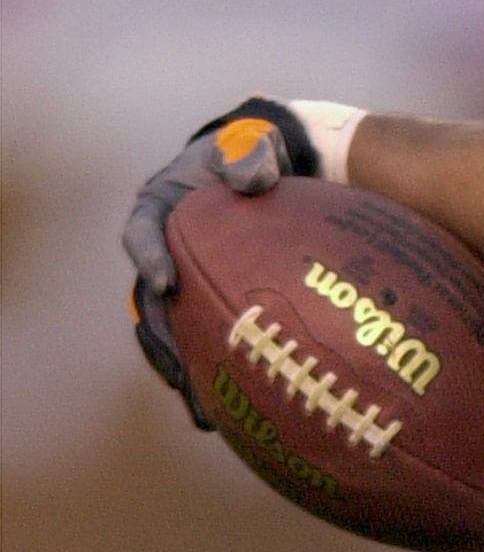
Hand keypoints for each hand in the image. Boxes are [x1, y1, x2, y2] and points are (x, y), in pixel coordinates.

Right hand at [123, 100, 313, 427]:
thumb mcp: (251, 143)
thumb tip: (255, 180)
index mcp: (159, 206)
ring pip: (172, 330)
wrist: (273, 166)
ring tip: (200, 408)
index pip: (143, 233)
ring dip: (182, 368)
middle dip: (162, 337)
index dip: (150, 258)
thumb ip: (250, 157)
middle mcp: (162, 248)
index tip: (165, 284)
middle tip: (178, 370)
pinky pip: (204, 335)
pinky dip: (214, 366)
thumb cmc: (255, 153)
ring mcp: (184, 277)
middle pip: (151, 300)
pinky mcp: (209, 297)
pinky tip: (232, 405)